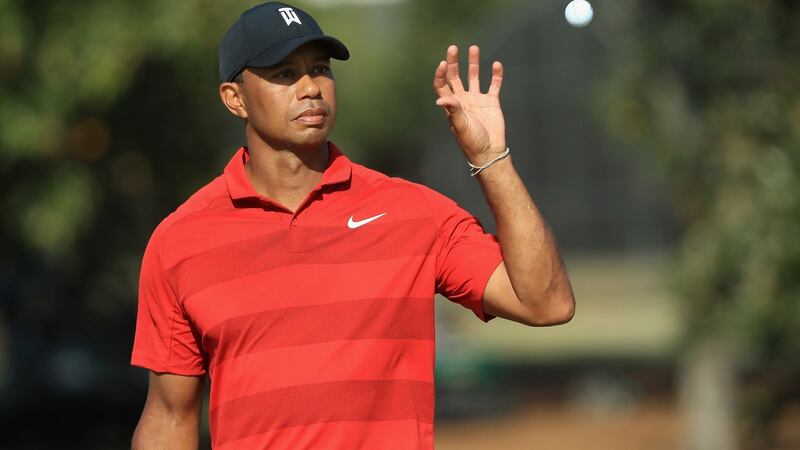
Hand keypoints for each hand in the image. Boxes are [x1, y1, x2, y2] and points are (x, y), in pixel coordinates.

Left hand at [433, 44, 505, 164]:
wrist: (489, 151)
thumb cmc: (472, 141)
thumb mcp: (460, 124)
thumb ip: (452, 109)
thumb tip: (439, 98)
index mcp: (452, 105)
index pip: (442, 85)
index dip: (441, 74)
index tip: (444, 63)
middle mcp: (463, 99)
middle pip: (455, 77)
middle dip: (453, 62)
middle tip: (453, 48)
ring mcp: (477, 99)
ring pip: (474, 77)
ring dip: (473, 63)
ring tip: (474, 48)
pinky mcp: (491, 102)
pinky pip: (494, 85)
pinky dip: (496, 75)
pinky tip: (497, 64)